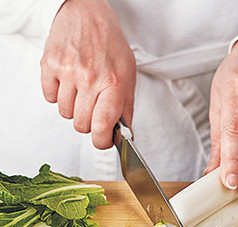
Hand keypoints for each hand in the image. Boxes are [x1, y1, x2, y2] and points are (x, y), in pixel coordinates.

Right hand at [40, 0, 135, 148]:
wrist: (85, 12)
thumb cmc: (109, 44)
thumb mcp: (128, 75)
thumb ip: (127, 108)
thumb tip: (124, 136)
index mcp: (114, 82)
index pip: (102, 127)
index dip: (102, 141)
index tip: (102, 140)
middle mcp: (90, 77)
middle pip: (81, 125)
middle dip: (88, 122)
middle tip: (93, 106)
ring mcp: (67, 71)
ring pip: (65, 114)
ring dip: (73, 107)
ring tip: (80, 88)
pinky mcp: (49, 65)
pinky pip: (49, 98)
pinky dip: (57, 94)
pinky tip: (67, 80)